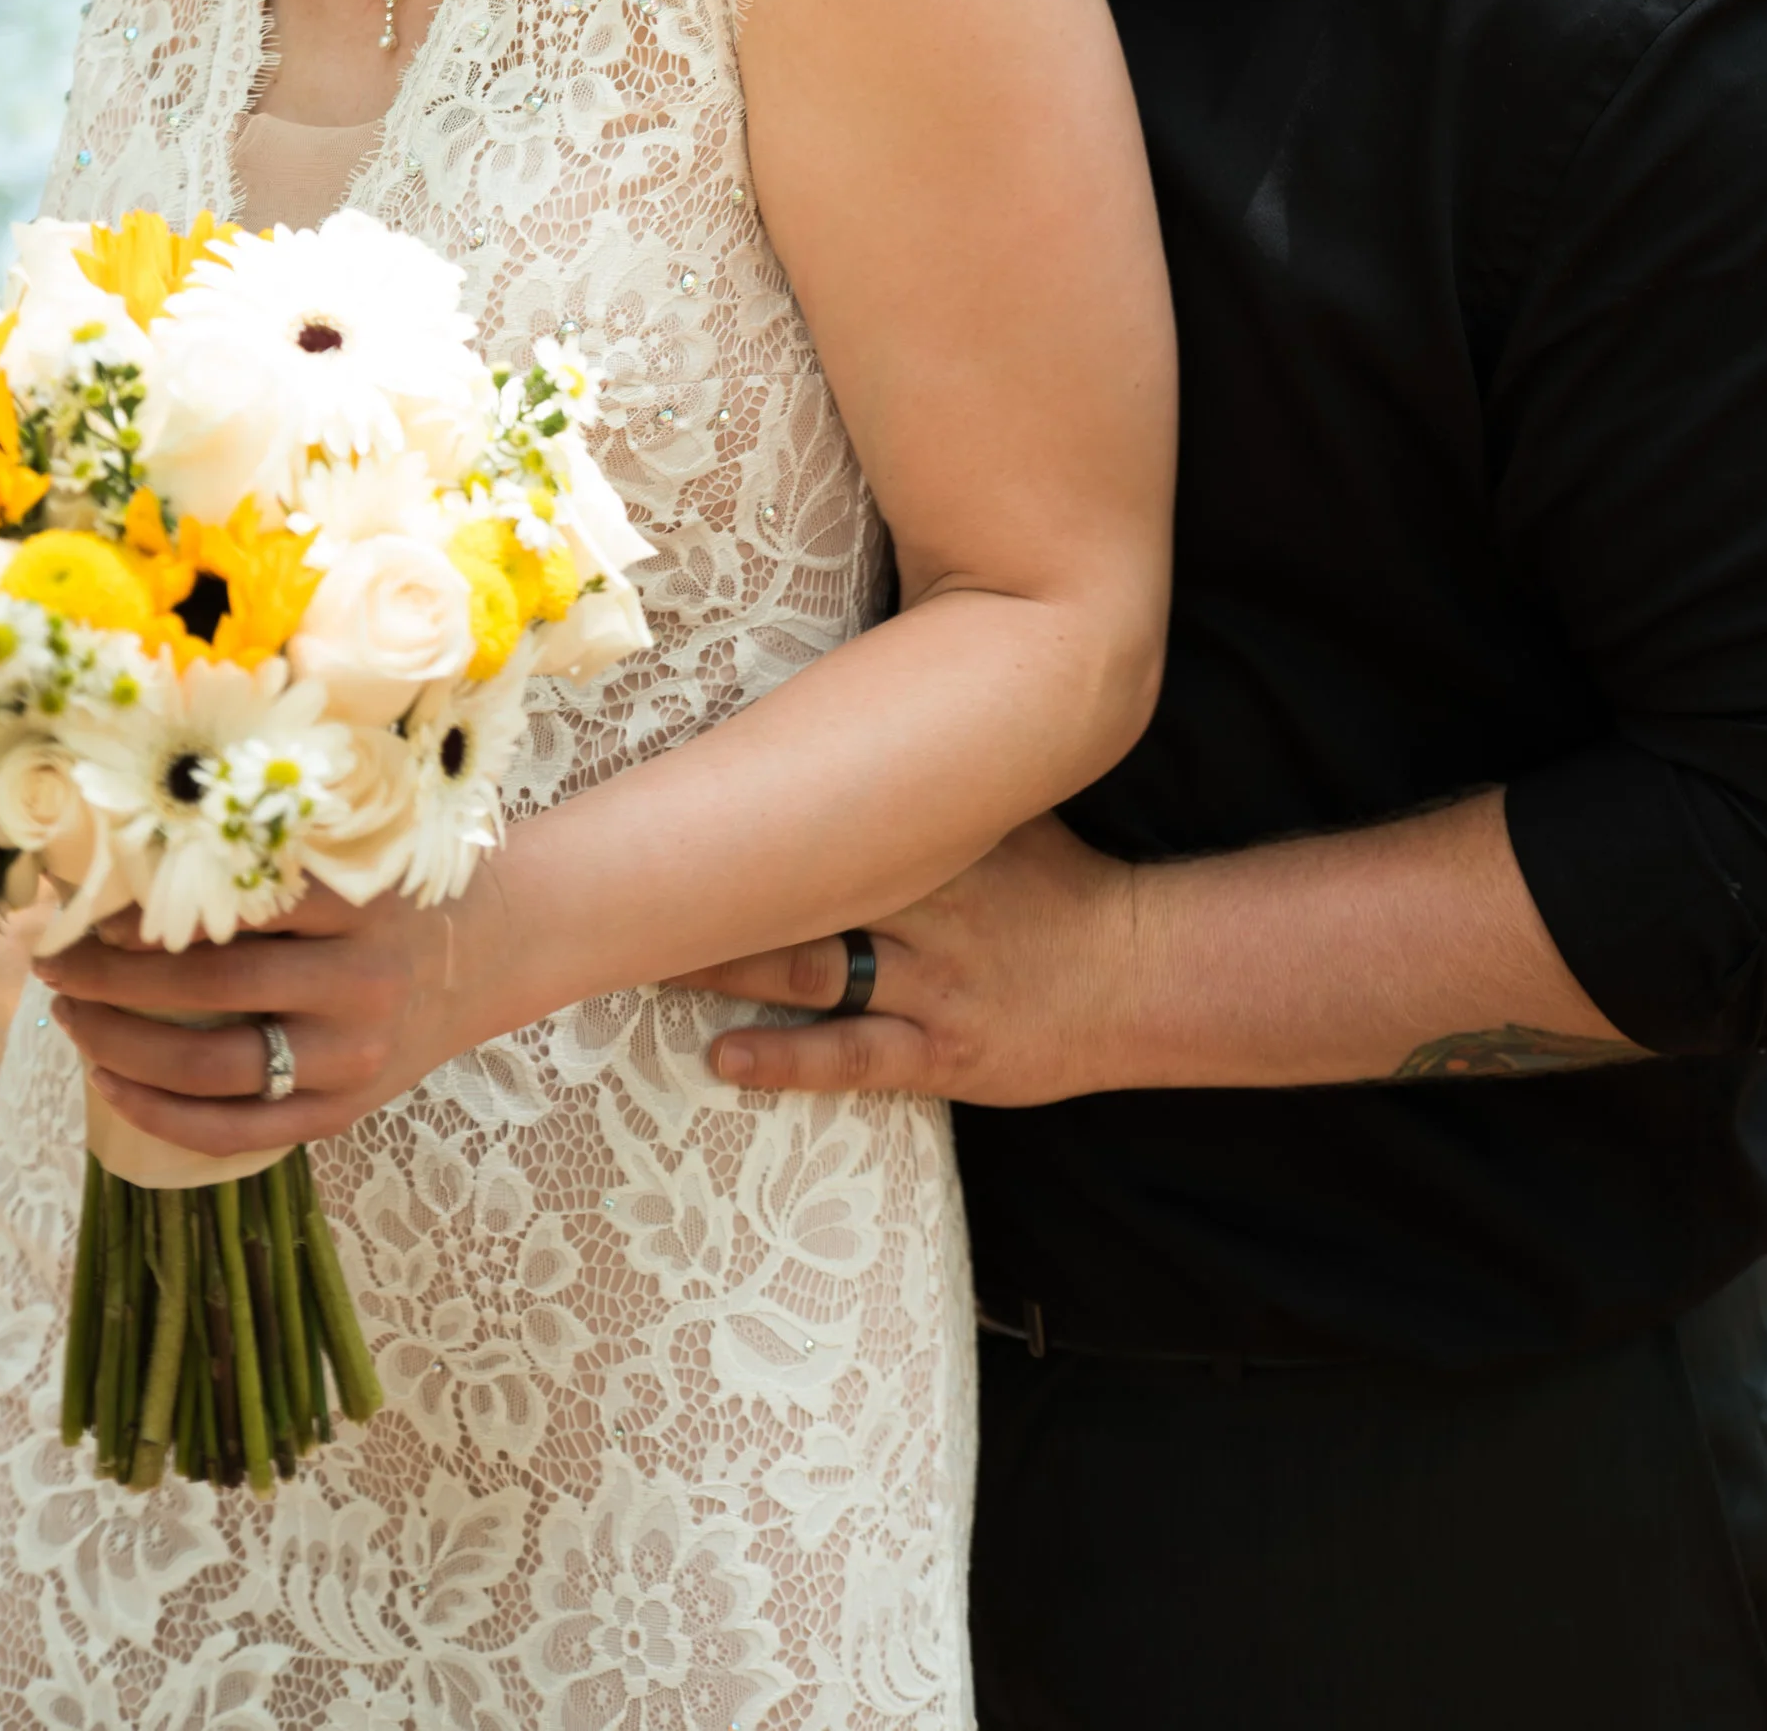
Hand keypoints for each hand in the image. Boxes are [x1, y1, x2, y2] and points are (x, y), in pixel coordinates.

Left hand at [34, 881, 450, 1160]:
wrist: (489, 952)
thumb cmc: (392, 891)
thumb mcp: (352, 855)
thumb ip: (268, 863)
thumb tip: (132, 865)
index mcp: (359, 903)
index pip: (239, 908)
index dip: (153, 914)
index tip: (88, 910)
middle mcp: (359, 981)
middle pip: (213, 986)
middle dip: (113, 977)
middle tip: (53, 961)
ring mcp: (352, 1056)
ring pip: (213, 1064)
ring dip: (121, 1045)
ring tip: (71, 1016)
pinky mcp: (341, 1112)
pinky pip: (235, 1132)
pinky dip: (159, 1113)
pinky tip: (109, 1084)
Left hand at [668, 811, 1138, 1106]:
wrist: (1141, 972)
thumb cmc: (1059, 883)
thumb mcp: (1002, 808)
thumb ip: (930, 774)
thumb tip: (846, 709)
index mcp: (935, 833)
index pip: (826, 809)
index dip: (746, 808)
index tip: (667, 799)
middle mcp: (927, 903)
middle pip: (800, 889)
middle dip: (715, 887)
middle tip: (624, 883)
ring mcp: (932, 984)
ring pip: (812, 969)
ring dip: (726, 965)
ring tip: (644, 963)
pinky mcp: (942, 1053)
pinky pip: (854, 1056)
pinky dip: (784, 1057)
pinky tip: (723, 1056)